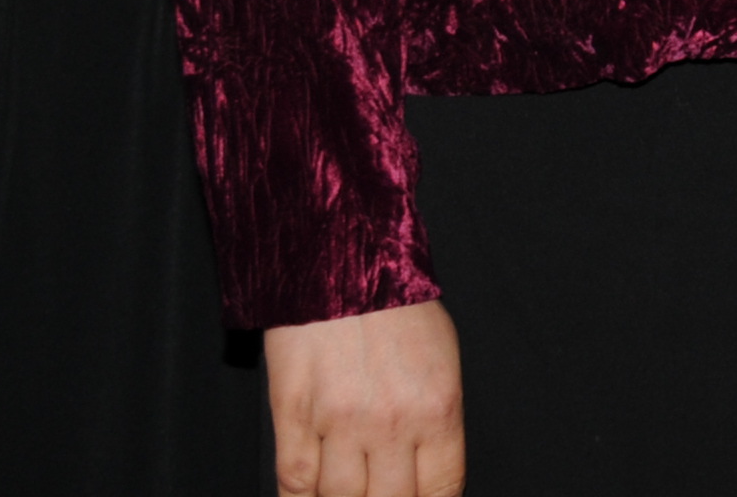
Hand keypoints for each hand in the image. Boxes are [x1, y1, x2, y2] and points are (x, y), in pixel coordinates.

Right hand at [266, 301, 463, 496]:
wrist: (342, 263)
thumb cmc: (396, 308)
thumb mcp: (442, 358)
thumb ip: (436, 419)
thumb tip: (427, 469)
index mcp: (439, 407)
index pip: (441, 489)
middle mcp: (392, 422)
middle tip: (380, 492)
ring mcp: (339, 423)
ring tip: (349, 490)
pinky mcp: (294, 417)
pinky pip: (295, 483)